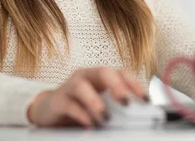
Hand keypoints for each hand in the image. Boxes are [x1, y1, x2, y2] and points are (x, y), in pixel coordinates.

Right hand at [27, 66, 148, 127]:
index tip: (146, 100)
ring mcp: (70, 86)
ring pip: (82, 87)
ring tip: (105, 117)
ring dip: (96, 102)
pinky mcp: (57, 100)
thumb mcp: (100, 103)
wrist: (48, 109)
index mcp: (100, 76)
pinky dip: (81, 114)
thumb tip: (137, 116)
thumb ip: (115, 105)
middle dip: (117, 86)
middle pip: (104, 72)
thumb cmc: (80, 104)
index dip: (135, 84)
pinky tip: (90, 123)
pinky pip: (69, 105)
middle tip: (127, 103)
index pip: (121, 73)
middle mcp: (86, 76)